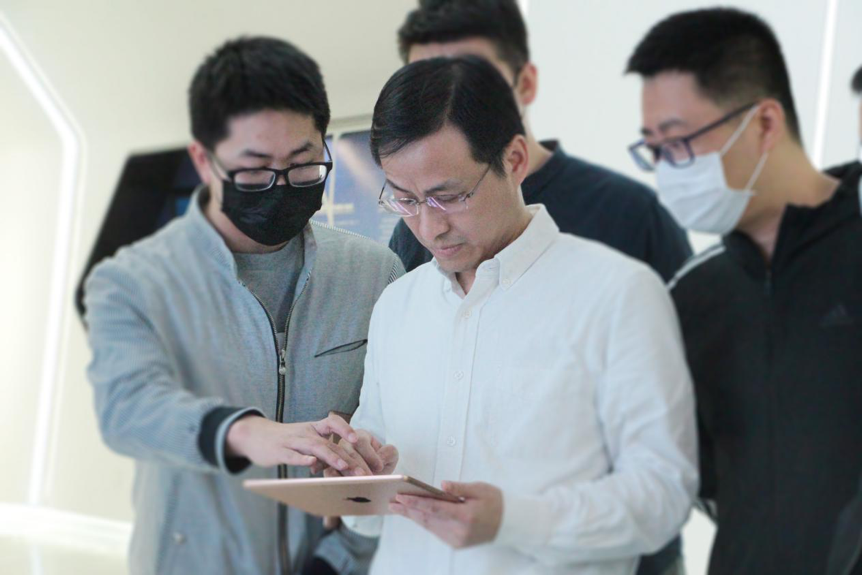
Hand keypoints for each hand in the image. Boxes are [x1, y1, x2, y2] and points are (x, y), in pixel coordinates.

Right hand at [225, 414, 371, 474]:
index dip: (346, 429)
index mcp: (313, 428)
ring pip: (314, 447)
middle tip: (363, 472)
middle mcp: (305, 433)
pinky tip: (312, 464)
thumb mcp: (305, 439)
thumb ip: (324, 450)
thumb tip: (346, 465)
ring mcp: (292, 441)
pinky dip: (302, 459)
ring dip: (330, 457)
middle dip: (348, 457)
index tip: (359, 440)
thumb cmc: (286, 440)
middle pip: (329, 442)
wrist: (255, 435)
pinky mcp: (279, 451)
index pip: (333, 422)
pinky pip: (292, 455)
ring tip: (344, 466)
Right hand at [321, 430, 398, 528]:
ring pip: (338, 462)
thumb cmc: (381, 463)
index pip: (362, 442)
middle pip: (349, 452)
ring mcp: (335, 455)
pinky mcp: (329, 469)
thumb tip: (379, 459)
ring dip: (347, 473)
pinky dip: (333, 479)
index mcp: (360, 436)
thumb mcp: (390, 456)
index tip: (379, 467)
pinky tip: (340, 485)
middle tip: (368, 478)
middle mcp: (345, 443)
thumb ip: (388, 453)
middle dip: (358, 466)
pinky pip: (329, 473)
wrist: (374, 475)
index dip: (370, 454)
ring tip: (357, 482)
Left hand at [389, 481, 502, 548]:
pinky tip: (415, 515)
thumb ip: (459, 488)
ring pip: (429, 526)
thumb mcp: (480, 489)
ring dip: (413, 517)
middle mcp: (459, 531)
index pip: (434, 509)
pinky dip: (425, 522)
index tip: (400, 497)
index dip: (415, 503)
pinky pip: (436, 531)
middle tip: (391, 503)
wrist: (510, 524)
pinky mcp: (456, 544)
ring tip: (398, 507)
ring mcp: (457, 540)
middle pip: (427, 519)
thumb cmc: (495, 502)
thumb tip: (441, 485)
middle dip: (408, 510)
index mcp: (465, 516)